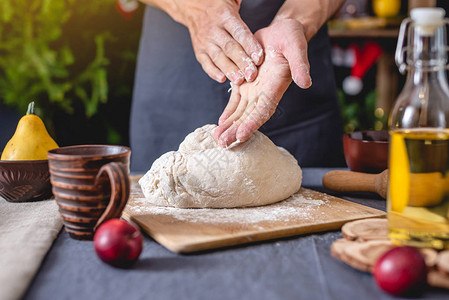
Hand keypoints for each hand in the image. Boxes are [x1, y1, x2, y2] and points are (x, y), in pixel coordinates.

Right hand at [176, 0, 263, 84]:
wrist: (193, 7)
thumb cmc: (220, 6)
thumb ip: (242, 3)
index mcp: (225, 15)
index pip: (239, 32)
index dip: (250, 46)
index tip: (259, 58)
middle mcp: (214, 29)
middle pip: (229, 48)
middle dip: (242, 62)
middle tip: (252, 75)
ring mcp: (205, 41)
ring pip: (218, 57)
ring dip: (229, 70)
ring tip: (240, 80)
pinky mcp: (199, 50)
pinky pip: (205, 63)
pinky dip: (213, 72)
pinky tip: (222, 79)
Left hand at [214, 19, 311, 146]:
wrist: (281, 32)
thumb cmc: (291, 38)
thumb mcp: (297, 48)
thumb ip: (300, 65)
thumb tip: (305, 83)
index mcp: (275, 87)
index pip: (263, 110)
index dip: (252, 123)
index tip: (241, 135)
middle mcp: (264, 93)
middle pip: (249, 117)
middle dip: (236, 131)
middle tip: (223, 143)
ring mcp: (253, 89)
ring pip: (240, 112)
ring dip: (230, 126)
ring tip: (218, 138)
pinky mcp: (244, 82)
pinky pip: (235, 101)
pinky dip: (228, 112)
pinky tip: (221, 123)